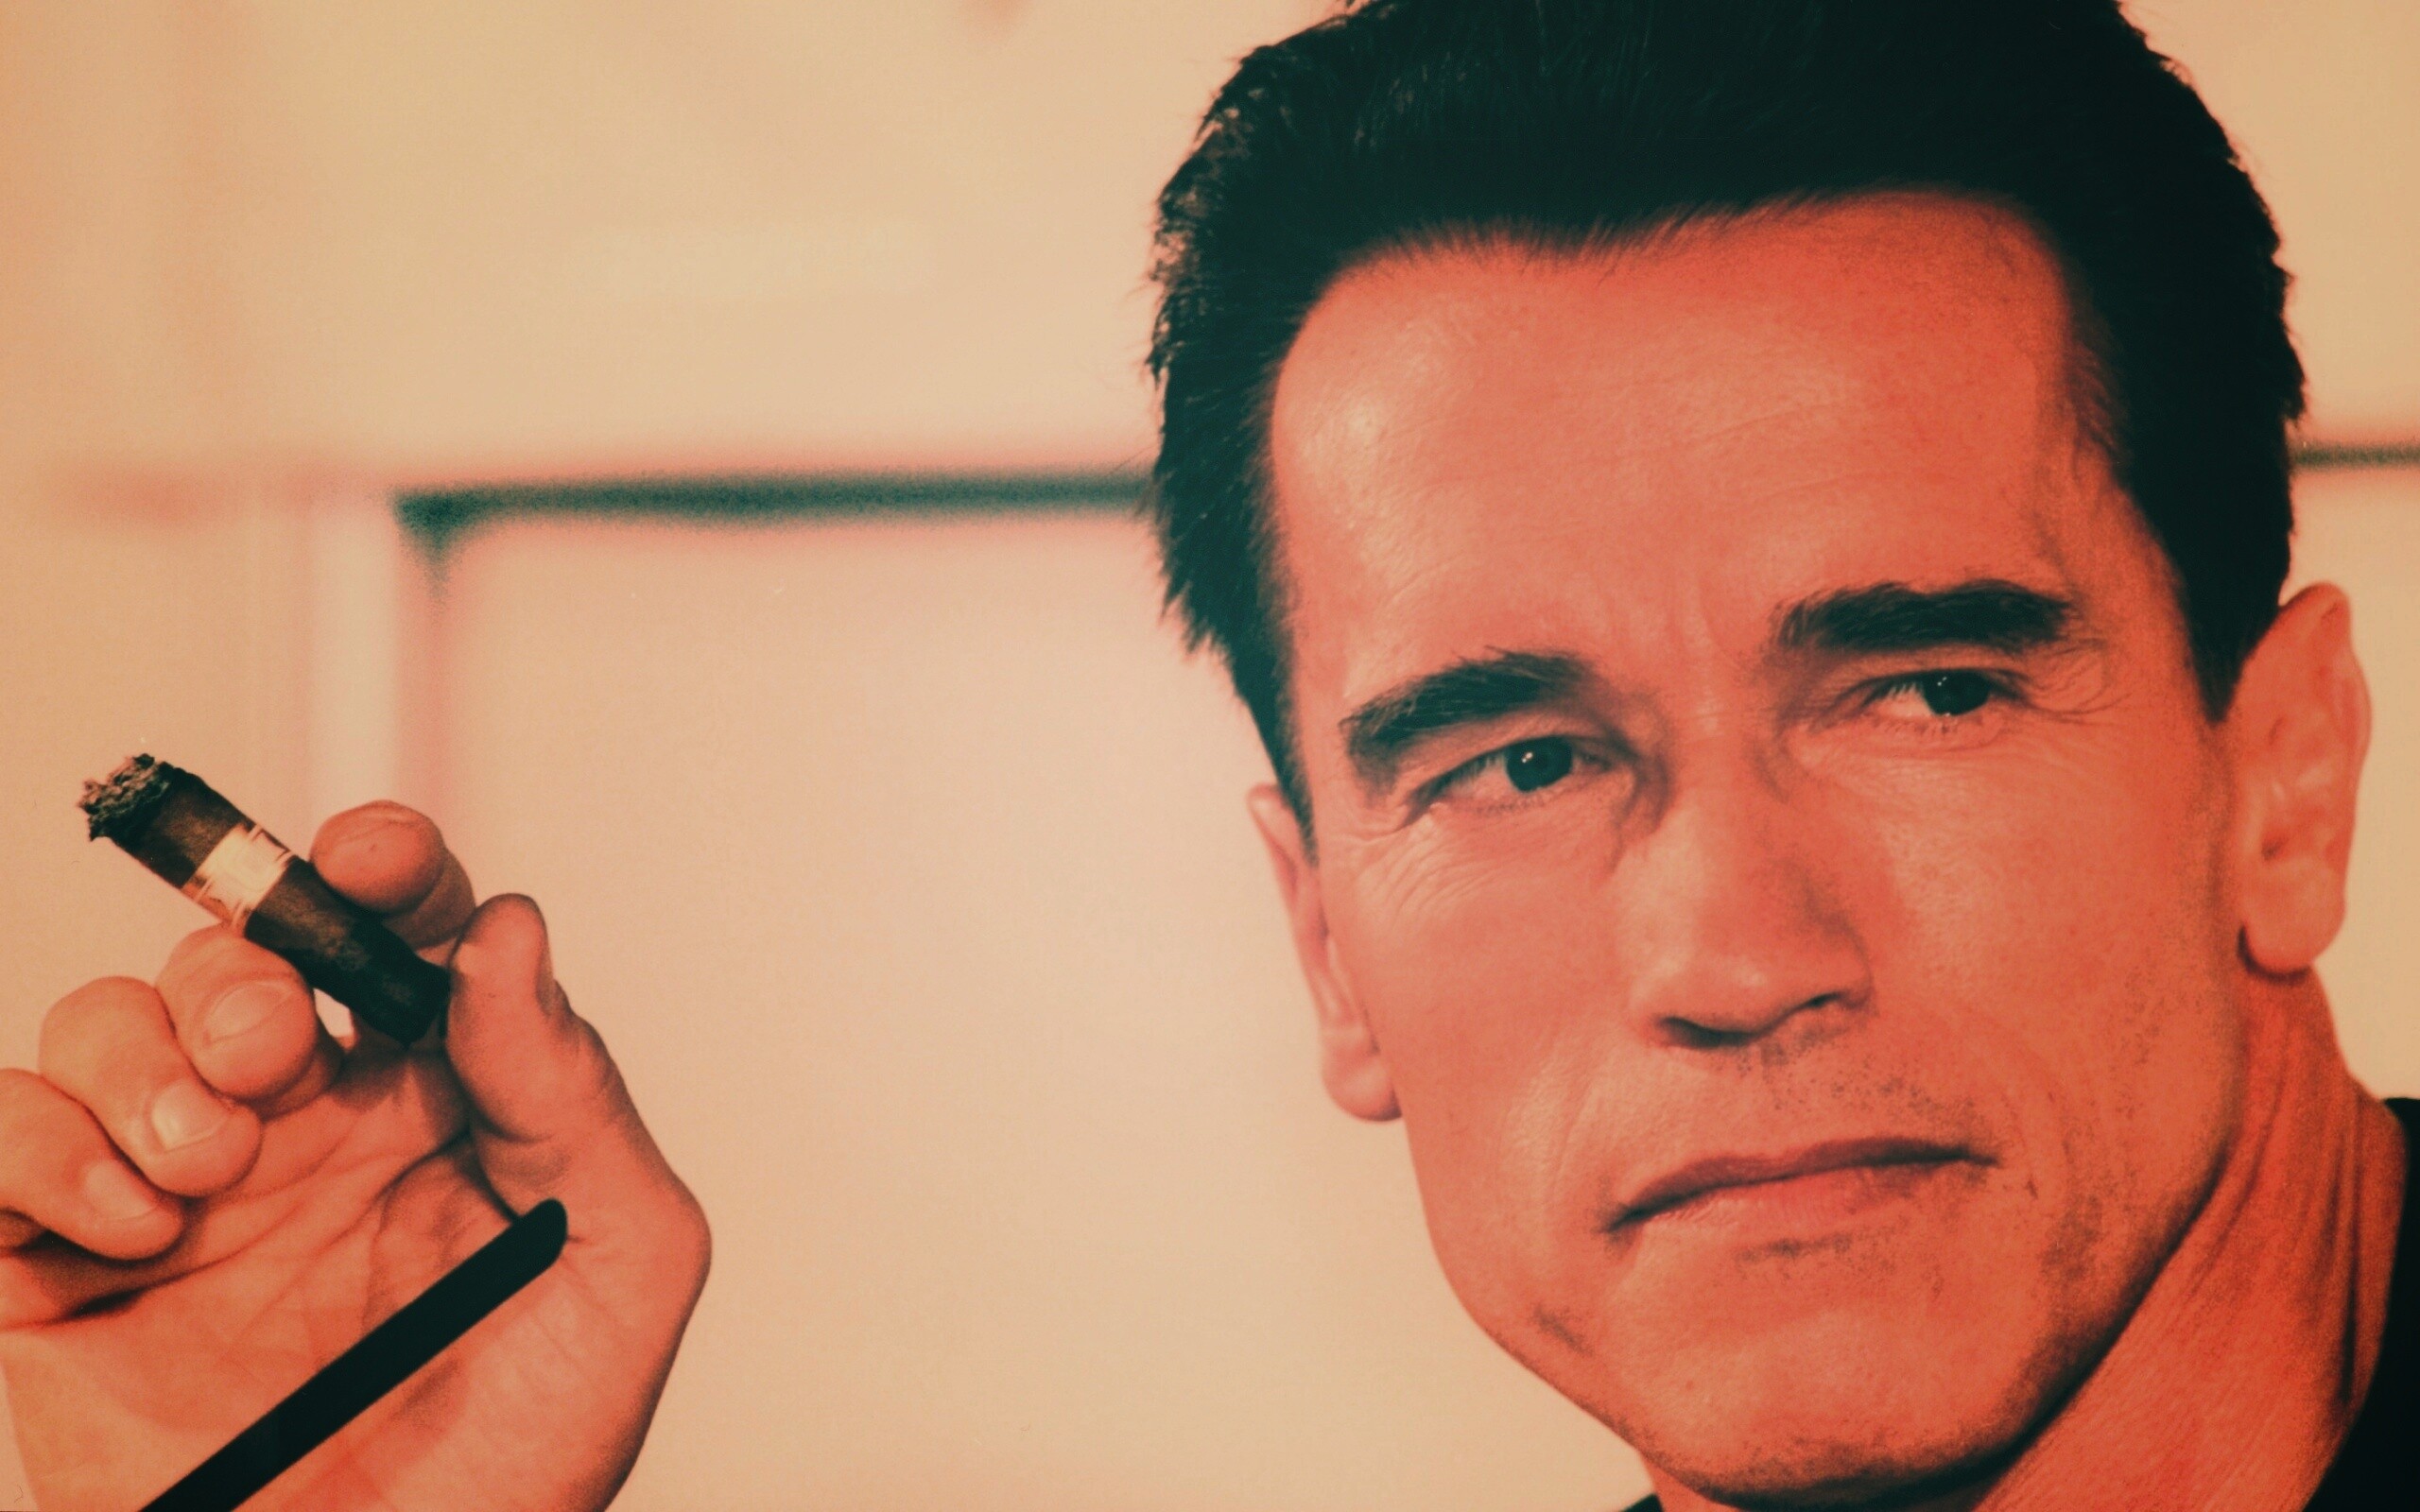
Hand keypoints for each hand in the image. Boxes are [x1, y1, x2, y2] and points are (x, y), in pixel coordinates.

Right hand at [0, 803, 709, 1510]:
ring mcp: (176, 1189)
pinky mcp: (59, 1271)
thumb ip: (573, 1093)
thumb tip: (508, 936)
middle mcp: (304, 1123)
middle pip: (240, 953)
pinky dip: (41, 1147)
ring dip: (143, 1061)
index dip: (387, 866)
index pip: (403, 931)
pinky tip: (132, 1223)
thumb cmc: (521, 1454)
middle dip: (244, 969)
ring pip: (110, 1020)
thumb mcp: (618, 1264)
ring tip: (207, 1167)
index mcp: (438, 1100)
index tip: (376, 859)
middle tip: (270, 1053)